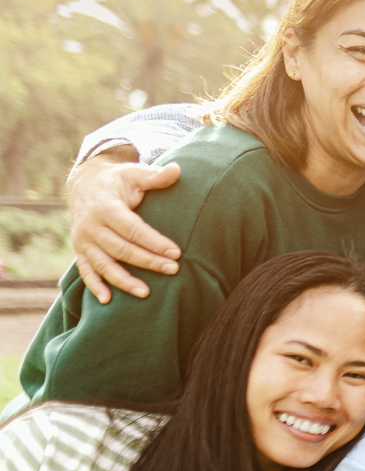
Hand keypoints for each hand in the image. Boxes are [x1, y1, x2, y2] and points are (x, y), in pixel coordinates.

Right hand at [67, 152, 181, 302]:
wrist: (85, 184)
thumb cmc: (117, 180)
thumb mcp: (134, 173)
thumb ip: (155, 175)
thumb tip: (178, 169)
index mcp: (105, 207)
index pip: (132, 229)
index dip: (154, 242)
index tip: (176, 253)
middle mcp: (90, 226)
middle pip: (121, 249)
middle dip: (147, 262)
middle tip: (173, 270)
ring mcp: (83, 240)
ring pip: (103, 264)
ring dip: (123, 281)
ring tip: (146, 294)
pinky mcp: (81, 250)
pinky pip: (86, 271)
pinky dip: (95, 286)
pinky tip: (107, 301)